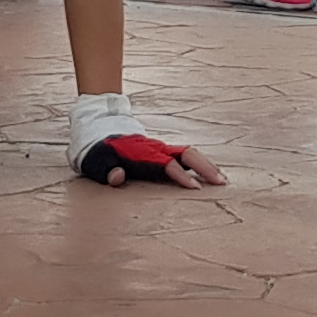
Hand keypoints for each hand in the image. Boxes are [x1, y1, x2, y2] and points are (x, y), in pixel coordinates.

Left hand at [77, 133, 224, 186]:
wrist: (98, 129)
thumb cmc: (97, 152)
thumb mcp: (94, 163)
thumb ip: (105, 171)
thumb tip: (117, 177)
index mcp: (141, 153)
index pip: (166, 164)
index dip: (181, 175)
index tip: (196, 188)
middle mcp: (155, 148)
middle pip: (187, 153)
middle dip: (205, 167)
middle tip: (221, 183)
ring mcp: (160, 147)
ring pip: (190, 152)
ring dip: (207, 164)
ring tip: (223, 180)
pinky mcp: (163, 149)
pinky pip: (186, 153)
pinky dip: (201, 162)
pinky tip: (210, 172)